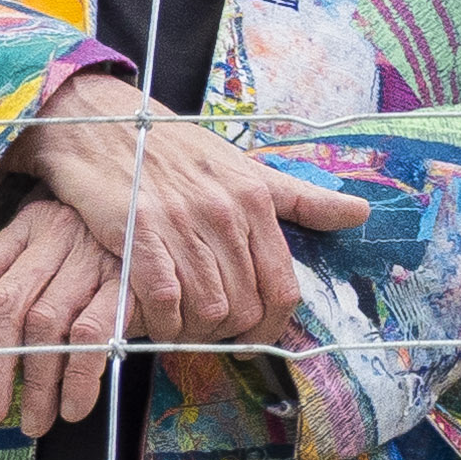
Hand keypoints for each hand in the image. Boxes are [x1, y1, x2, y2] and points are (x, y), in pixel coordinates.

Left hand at [0, 196, 129, 436]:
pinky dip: (79, 377)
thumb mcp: (57, 255)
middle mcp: (55, 236)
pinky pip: (94, 335)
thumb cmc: (104, 255)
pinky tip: (73, 405)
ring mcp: (94, 257)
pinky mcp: (130, 282)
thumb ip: (22, 289)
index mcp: (26, 228)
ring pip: (48, 324)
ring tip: (35, 419)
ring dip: (38, 381)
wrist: (174, 237)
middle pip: (8, 305)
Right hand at [5, 77, 371, 357]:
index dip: (270, 327)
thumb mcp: (244, 166)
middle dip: (227, 334)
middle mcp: (226, 212)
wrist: (100, 119)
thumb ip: (300, 197)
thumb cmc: (174, 148)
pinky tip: (152, 316)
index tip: (251, 339)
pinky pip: (164, 299)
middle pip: (245, 308)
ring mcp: (183, 221)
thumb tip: (359, 212)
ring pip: (207, 310)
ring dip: (193, 332)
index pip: (282, 288)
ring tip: (178, 326)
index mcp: (257, 200)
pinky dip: (161, 320)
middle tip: (206, 334)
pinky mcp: (138, 229)